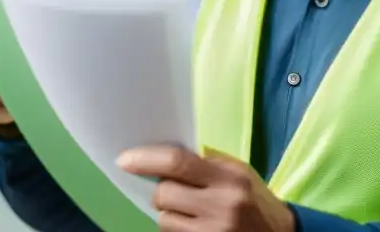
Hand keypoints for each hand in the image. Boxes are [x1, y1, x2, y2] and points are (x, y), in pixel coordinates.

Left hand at [117, 145, 294, 231]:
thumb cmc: (254, 198)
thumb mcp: (238, 172)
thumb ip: (206, 163)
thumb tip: (163, 156)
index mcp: (229, 178)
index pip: (177, 163)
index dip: (146, 159)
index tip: (124, 160)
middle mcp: (221, 206)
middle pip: (164, 194)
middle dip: (162, 192)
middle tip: (176, 191)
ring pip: (164, 220)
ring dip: (170, 214)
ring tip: (191, 212)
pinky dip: (177, 230)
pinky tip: (194, 226)